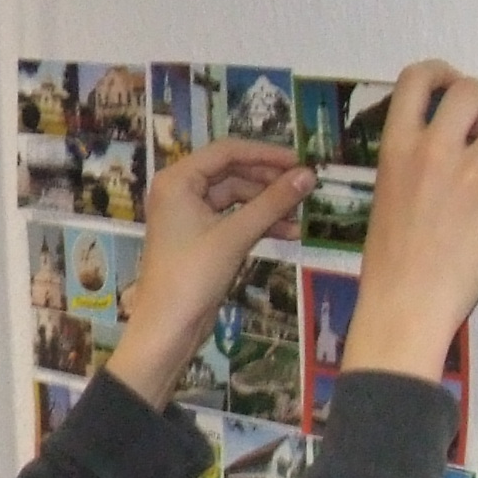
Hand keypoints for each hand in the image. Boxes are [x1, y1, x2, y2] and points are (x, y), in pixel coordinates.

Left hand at [105, 139, 311, 407]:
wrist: (167, 327)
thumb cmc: (194, 275)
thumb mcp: (236, 235)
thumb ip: (273, 202)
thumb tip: (309, 174)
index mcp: (178, 179)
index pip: (227, 151)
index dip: (266, 154)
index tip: (300, 161)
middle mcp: (179, 190)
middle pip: (232, 172)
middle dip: (268, 181)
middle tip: (305, 187)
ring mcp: (188, 214)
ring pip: (235, 198)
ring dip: (266, 205)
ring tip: (300, 217)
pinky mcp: (198, 236)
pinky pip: (232, 218)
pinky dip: (256, 223)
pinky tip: (287, 233)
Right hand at [339, 61, 477, 382]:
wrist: (407, 304)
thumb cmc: (390, 258)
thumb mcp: (387, 192)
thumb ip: (413, 158)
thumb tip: (447, 136)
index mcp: (397, 147)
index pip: (418, 79)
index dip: (440, 73)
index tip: (449, 85)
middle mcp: (434, 151)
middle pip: (472, 91)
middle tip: (477, 128)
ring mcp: (470, 174)